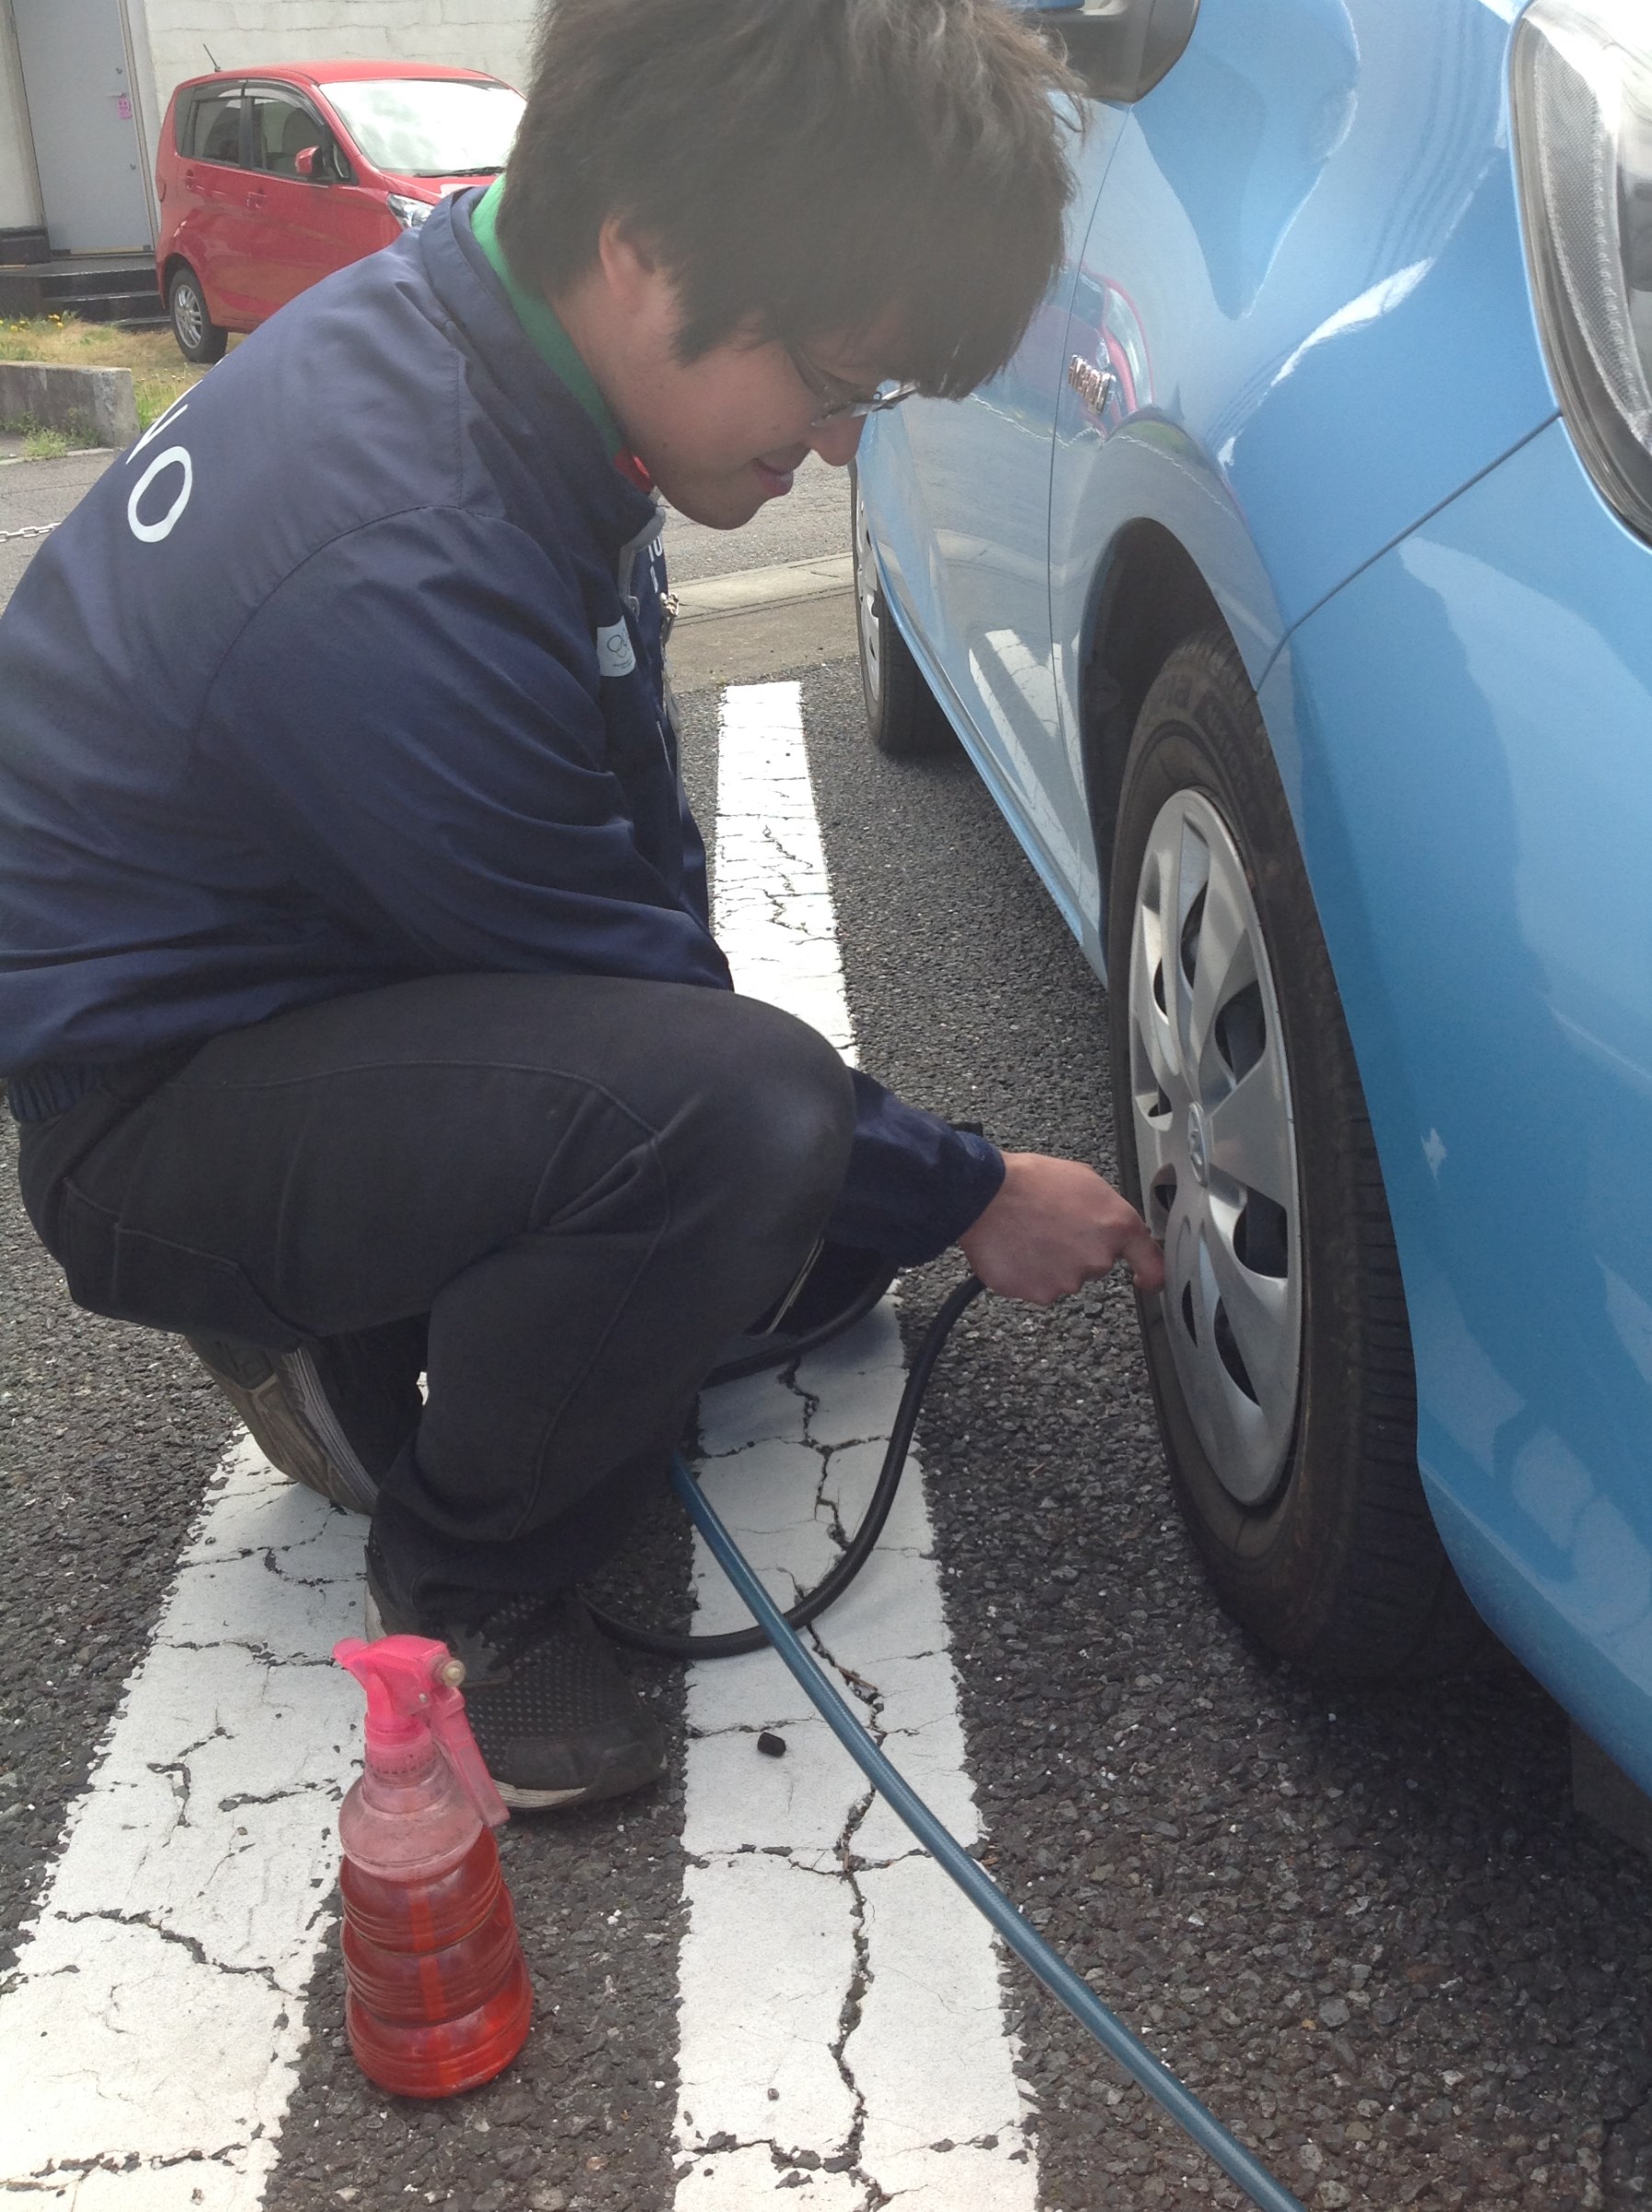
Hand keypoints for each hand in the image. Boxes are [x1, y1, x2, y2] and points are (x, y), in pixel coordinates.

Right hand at [957, 1151, 1164, 1305]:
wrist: (983, 1195)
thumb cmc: (1030, 1181)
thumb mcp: (1085, 1180)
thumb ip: (1107, 1211)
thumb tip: (1110, 1225)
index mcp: (1116, 1226)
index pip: (1152, 1264)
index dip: (1150, 1275)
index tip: (1146, 1280)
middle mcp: (1097, 1259)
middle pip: (1096, 1264)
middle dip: (1079, 1249)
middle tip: (1054, 1225)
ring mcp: (1067, 1281)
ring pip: (1066, 1277)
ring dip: (1052, 1261)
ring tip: (1030, 1233)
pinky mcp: (1038, 1294)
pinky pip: (1038, 1287)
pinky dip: (1029, 1273)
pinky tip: (1018, 1248)